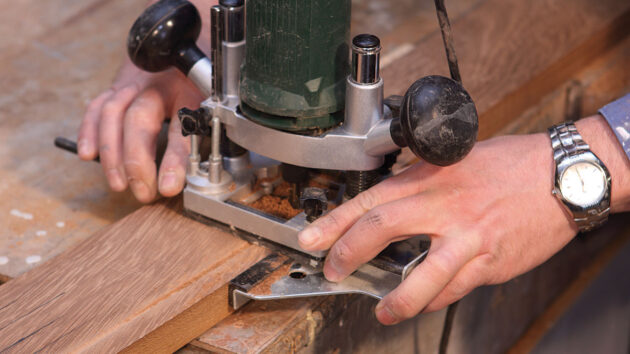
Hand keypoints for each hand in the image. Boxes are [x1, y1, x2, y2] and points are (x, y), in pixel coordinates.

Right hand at [77, 59, 202, 201]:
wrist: (185, 46)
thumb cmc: (201, 83)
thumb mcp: (215, 105)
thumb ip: (210, 133)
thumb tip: (209, 173)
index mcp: (190, 90)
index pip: (181, 127)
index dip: (175, 159)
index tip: (169, 186)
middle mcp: (158, 85)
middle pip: (140, 119)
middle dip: (136, 160)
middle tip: (142, 192)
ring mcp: (134, 84)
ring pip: (113, 113)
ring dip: (111, 152)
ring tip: (118, 183)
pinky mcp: (117, 87)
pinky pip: (98, 106)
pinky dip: (90, 131)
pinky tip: (88, 154)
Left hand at [298, 132, 578, 324]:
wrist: (563, 175)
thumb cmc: (511, 164)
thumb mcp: (455, 159)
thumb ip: (421, 181)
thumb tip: (390, 201)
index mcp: (430, 178)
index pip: (370, 200)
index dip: (335, 222)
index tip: (311, 239)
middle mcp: (444, 206)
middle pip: (381, 229)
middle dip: (348, 254)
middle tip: (334, 270)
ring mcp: (467, 237)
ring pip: (421, 275)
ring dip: (395, 298)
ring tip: (382, 310)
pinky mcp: (489, 261)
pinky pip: (454, 289)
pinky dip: (433, 300)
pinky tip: (422, 304)